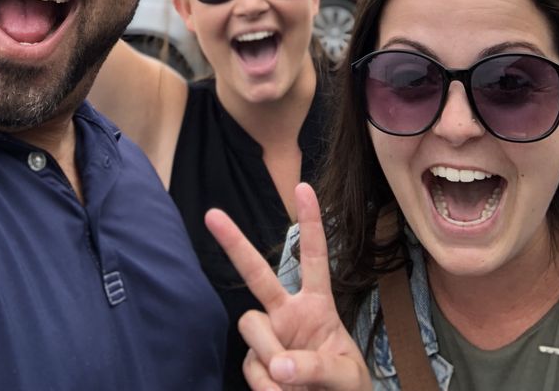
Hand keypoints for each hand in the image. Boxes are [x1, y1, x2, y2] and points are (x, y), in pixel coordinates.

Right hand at [205, 183, 371, 390]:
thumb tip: (279, 364)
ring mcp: (268, 337)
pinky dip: (267, 386)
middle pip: (257, 273)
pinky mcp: (255, 364)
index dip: (310, 223)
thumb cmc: (346, 388)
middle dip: (235, 243)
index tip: (304, 187)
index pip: (314, 258)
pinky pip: (252, 366)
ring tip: (291, 383)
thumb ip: (316, 366)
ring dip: (270, 353)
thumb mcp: (346, 374)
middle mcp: (287, 314)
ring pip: (252, 325)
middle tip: (212, 214)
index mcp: (317, 306)